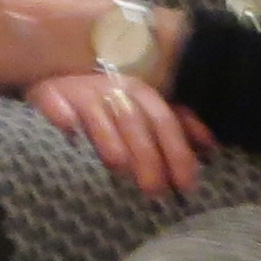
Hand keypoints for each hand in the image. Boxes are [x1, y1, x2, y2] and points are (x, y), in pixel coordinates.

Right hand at [29, 69, 214, 199]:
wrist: (54, 68)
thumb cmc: (107, 98)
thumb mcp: (142, 109)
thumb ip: (177, 125)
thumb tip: (210, 147)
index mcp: (141, 92)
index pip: (165, 121)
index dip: (177, 151)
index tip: (185, 186)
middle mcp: (114, 89)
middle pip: (135, 122)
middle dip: (147, 156)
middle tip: (153, 191)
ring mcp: (81, 91)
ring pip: (99, 115)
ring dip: (110, 139)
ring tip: (118, 167)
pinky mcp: (50, 93)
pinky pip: (55, 103)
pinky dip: (62, 115)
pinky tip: (70, 131)